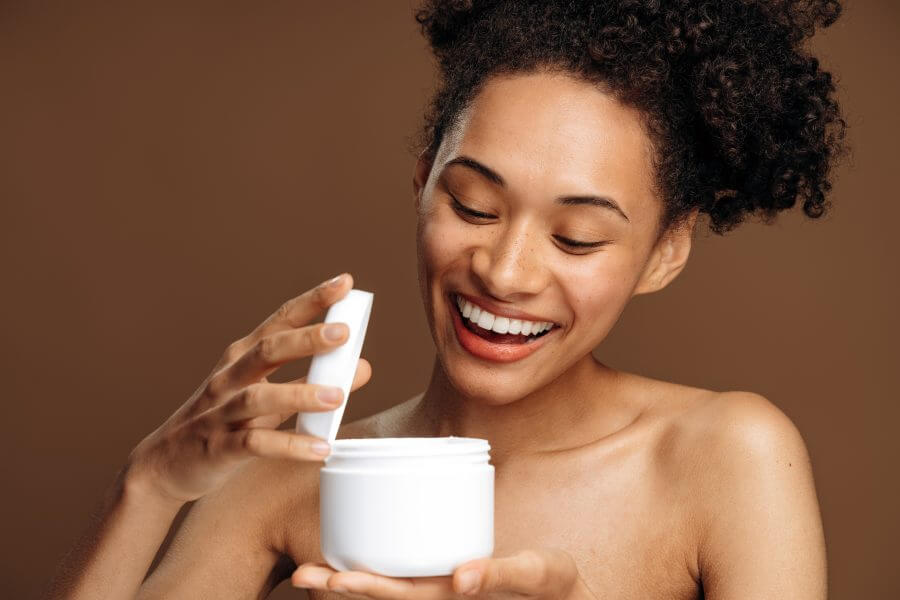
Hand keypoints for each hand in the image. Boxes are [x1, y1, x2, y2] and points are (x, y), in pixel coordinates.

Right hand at [125, 272, 370, 505]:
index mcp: (243, 357)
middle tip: (344, 333)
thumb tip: (362, 366)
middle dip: (305, 339)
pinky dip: (289, 446)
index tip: (344, 283)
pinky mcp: (217, 448)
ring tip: (338, 397)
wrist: (167, 465)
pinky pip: (254, 444)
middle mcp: (230, 377)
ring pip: (258, 397)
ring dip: (300, 394)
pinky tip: (321, 448)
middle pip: (267, 350)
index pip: (281, 321)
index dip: (312, 301)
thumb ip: (311, 381)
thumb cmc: (223, 422)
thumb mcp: (270, 398)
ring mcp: (220, 412)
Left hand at [291, 548, 596, 599]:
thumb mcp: (537, 574)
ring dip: (350, 585)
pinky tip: (353, 563)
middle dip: (342, 588)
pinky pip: (408, 580)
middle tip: (301, 576)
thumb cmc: (557, 587)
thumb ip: (501, 574)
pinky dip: (378, 575)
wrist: (570, 597)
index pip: (403, 596)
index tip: (331, 580)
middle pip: (385, 596)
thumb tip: (461, 578)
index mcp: (457, 597)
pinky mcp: (450, 580)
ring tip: (309, 575)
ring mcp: (445, 591)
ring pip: (391, 591)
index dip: (366, 589)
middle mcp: (444, 597)